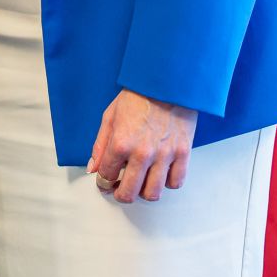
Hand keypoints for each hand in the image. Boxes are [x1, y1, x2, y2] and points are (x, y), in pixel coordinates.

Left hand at [86, 88, 197, 203]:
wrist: (167, 82)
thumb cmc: (138, 95)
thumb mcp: (110, 116)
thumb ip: (100, 145)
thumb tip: (93, 168)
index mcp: (120, 143)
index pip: (106, 177)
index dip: (103, 182)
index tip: (105, 182)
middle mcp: (142, 153)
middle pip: (129, 193)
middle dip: (120, 194)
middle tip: (120, 190)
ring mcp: (164, 155)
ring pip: (153, 193)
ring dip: (143, 192)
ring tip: (141, 183)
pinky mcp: (183, 153)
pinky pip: (175, 182)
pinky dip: (167, 183)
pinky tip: (160, 174)